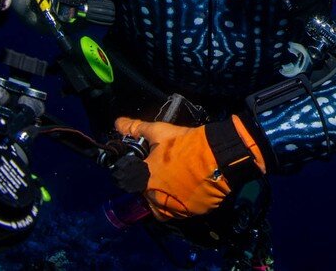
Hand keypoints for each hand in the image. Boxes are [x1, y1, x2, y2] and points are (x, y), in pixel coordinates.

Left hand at [112, 115, 265, 221]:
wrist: (218, 157)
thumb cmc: (185, 144)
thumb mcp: (159, 132)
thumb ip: (136, 129)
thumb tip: (117, 123)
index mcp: (143, 181)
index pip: (133, 181)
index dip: (141, 172)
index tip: (150, 165)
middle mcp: (154, 199)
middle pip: (148, 194)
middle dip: (154, 184)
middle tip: (168, 170)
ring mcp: (172, 209)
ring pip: (163, 205)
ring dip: (167, 196)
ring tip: (179, 180)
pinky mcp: (189, 214)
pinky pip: (180, 210)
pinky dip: (182, 202)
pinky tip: (189, 187)